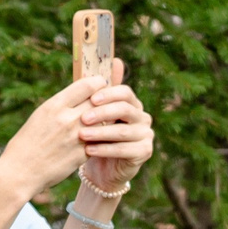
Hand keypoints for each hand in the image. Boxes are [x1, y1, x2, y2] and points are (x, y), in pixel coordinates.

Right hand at [0, 78, 103, 195]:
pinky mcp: (82, 154)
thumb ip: (61, 105)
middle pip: (100, 101)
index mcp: (54, 106)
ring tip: (103, 121)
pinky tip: (97, 139)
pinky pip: (100, 141)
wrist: (20, 173)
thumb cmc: (26, 143)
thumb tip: (80, 95)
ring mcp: (77, 137)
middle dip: (106, 101)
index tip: (100, 85)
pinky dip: (101, 138)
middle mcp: (67, 119)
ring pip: (104, 121)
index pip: (88, 85)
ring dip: (106, 120)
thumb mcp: (40, 116)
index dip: (98, 83)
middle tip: (108, 102)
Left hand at [77, 62, 153, 190]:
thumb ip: (98, 91)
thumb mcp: (93, 114)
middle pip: (126, 109)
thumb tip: (115, 59)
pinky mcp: (144, 152)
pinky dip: (105, 149)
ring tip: (81, 134)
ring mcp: (146, 135)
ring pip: (123, 131)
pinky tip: (89, 150)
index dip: (108, 94)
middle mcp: (142, 117)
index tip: (91, 99)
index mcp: (131, 104)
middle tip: (83, 118)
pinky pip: (125, 149)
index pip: (125, 92)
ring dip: (101, 132)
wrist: (98, 168)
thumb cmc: (94, 137)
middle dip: (103, 113)